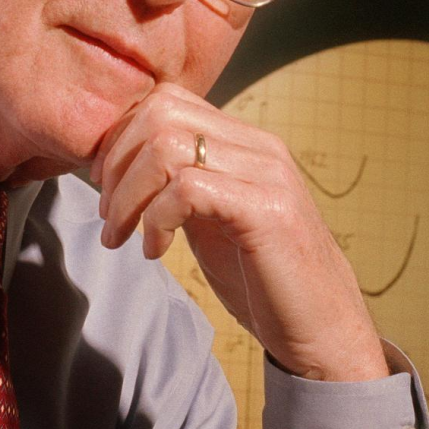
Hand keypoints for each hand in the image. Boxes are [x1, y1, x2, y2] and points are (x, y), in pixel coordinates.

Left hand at [91, 83, 388, 381]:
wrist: (323, 328)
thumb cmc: (264, 278)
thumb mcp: (212, 218)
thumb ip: (181, 185)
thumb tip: (125, 168)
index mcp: (245, 142)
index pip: (167, 99)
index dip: (122, 138)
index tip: (105, 185)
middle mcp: (259, 146)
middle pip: (161, 113)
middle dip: (117, 163)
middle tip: (107, 213)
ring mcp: (266, 174)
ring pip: (167, 146)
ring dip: (128, 195)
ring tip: (122, 234)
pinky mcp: (266, 210)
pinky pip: (187, 189)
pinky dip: (155, 219)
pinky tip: (155, 251)